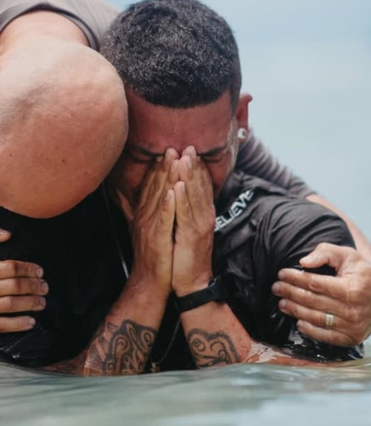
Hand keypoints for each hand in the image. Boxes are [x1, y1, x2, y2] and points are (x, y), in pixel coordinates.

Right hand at [0, 253, 46, 331]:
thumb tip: (8, 234)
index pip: (9, 267)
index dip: (27, 269)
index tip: (40, 272)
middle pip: (14, 285)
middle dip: (33, 286)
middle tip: (45, 287)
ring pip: (10, 304)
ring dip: (30, 303)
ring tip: (42, 303)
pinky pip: (1, 324)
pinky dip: (18, 323)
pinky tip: (31, 322)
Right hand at [116, 148, 177, 292]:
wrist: (150, 281)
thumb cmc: (153, 255)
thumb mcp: (146, 228)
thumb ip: (143, 210)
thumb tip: (140, 195)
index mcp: (145, 213)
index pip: (152, 185)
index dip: (159, 167)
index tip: (167, 149)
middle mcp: (145, 216)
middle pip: (154, 186)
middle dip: (164, 166)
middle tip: (172, 146)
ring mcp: (150, 226)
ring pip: (158, 197)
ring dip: (165, 178)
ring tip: (173, 160)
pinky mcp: (157, 238)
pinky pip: (162, 219)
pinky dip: (166, 205)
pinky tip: (170, 191)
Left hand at [171, 147, 215, 295]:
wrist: (191, 282)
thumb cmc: (185, 256)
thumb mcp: (186, 230)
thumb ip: (185, 212)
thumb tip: (180, 195)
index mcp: (202, 214)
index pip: (200, 186)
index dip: (196, 167)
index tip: (190, 149)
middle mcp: (204, 216)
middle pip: (199, 186)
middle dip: (193, 165)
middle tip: (189, 145)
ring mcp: (199, 225)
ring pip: (193, 196)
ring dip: (189, 176)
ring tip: (183, 158)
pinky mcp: (191, 235)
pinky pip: (185, 214)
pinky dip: (183, 198)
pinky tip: (179, 185)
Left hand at [272, 243, 370, 346]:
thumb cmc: (363, 271)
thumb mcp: (348, 255)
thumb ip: (326, 253)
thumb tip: (304, 262)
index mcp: (352, 289)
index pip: (315, 284)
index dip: (295, 278)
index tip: (282, 273)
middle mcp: (353, 310)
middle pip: (312, 301)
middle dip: (291, 293)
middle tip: (277, 288)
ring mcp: (353, 326)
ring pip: (316, 319)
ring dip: (295, 311)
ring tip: (282, 303)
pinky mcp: (352, 338)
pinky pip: (325, 336)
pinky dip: (310, 330)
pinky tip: (298, 321)